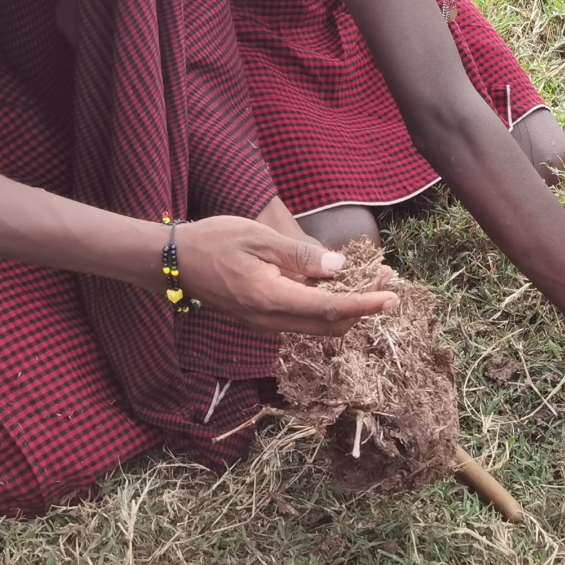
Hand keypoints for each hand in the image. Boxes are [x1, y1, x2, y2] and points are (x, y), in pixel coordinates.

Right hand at [173, 215, 397, 336]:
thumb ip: (300, 256)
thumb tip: (338, 268)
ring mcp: (265, 323)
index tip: (391, 296)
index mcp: (271, 299)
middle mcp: (270, 321)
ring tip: (369, 278)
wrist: (173, 262)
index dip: (364, 304)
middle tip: (386, 279)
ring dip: (347, 308)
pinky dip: (327, 305)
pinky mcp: (261, 318)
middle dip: (363, 307)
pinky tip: (335, 283)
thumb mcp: (259, 238)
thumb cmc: (214, 241)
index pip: (329, 309)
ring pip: (317, 325)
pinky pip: (302, 319)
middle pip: (329, 325)